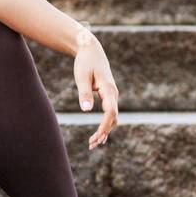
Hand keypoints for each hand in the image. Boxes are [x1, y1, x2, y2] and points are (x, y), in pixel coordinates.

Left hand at [73, 31, 118, 149]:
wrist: (91, 51)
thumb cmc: (85, 63)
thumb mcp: (82, 77)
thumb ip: (84, 93)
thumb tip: (86, 110)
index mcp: (108, 89)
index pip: (110, 112)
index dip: (104, 126)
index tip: (96, 137)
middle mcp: (113, 94)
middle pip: (113, 118)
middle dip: (103, 132)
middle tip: (91, 145)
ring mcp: (112, 96)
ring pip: (112, 117)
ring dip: (105, 131)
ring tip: (92, 144)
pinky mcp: (108, 97)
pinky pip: (110, 113)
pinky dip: (105, 124)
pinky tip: (98, 135)